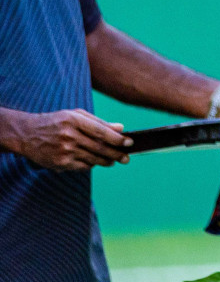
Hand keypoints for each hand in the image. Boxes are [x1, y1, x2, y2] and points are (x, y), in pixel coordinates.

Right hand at [0, 109, 131, 169]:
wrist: (27, 134)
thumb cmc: (56, 122)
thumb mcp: (75, 115)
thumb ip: (99, 122)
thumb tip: (120, 128)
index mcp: (74, 120)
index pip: (101, 131)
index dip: (117, 138)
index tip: (129, 142)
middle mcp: (69, 136)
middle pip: (99, 147)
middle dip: (116, 153)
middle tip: (127, 157)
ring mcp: (63, 151)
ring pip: (92, 158)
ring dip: (106, 161)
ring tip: (114, 161)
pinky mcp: (59, 163)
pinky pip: (82, 166)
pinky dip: (91, 165)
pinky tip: (96, 162)